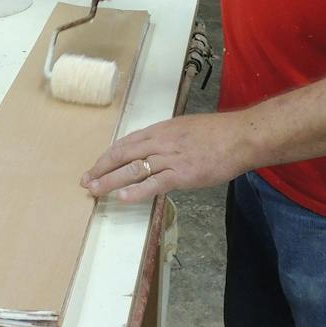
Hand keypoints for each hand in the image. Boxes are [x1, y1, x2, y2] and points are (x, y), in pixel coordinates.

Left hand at [80, 113, 254, 202]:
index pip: (126, 143)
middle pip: (123, 155)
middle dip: (101, 169)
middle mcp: (161, 142)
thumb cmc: (218, 134)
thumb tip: (155, 152)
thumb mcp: (185, 129)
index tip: (95, 166)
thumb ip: (168, 140)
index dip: (108, 156)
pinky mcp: (183, 174)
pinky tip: (123, 197)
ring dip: (111, 181)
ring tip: (96, 191)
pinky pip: (155, 183)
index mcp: (161, 130)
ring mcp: (171, 157)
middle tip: (86, 181)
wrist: (240, 137)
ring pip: (133, 169)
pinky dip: (137, 190)